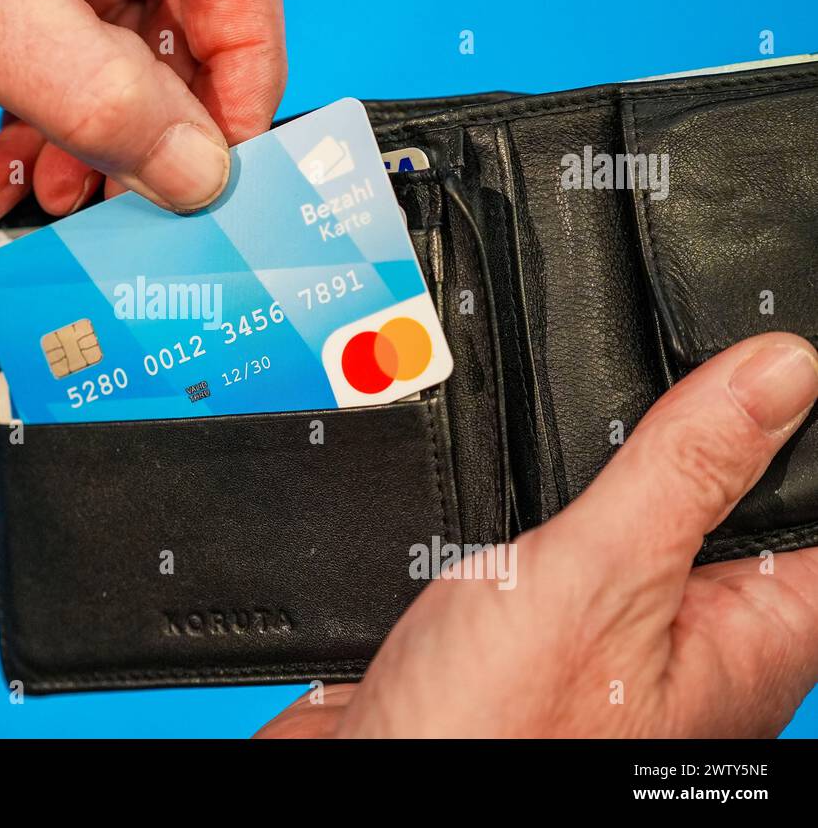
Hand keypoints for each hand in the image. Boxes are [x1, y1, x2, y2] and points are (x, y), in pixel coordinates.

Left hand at [0, 0, 284, 221]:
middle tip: (134, 193)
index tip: (231, 151)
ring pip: (106, 50)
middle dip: (148, 116)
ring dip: (84, 141)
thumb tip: (194, 165)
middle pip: (172, 4)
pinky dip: (28, 133)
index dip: (242, 54)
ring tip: (52, 195)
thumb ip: (96, 90)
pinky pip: (42, 67)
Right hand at [258, 332, 817, 737]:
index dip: (793, 423)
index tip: (760, 358)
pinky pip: (559, 543)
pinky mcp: (540, 633)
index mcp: (748, 635)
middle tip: (635, 386)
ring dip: (590, 469)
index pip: (815, 502)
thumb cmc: (487, 735)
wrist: (364, 779)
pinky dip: (531, 503)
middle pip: (720, 498)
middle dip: (679, 433)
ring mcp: (610, 639)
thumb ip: (683, 470)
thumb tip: (781, 374)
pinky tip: (501, 485)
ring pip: (628, 516)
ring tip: (551, 436)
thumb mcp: (594, 574)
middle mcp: (691, 643)